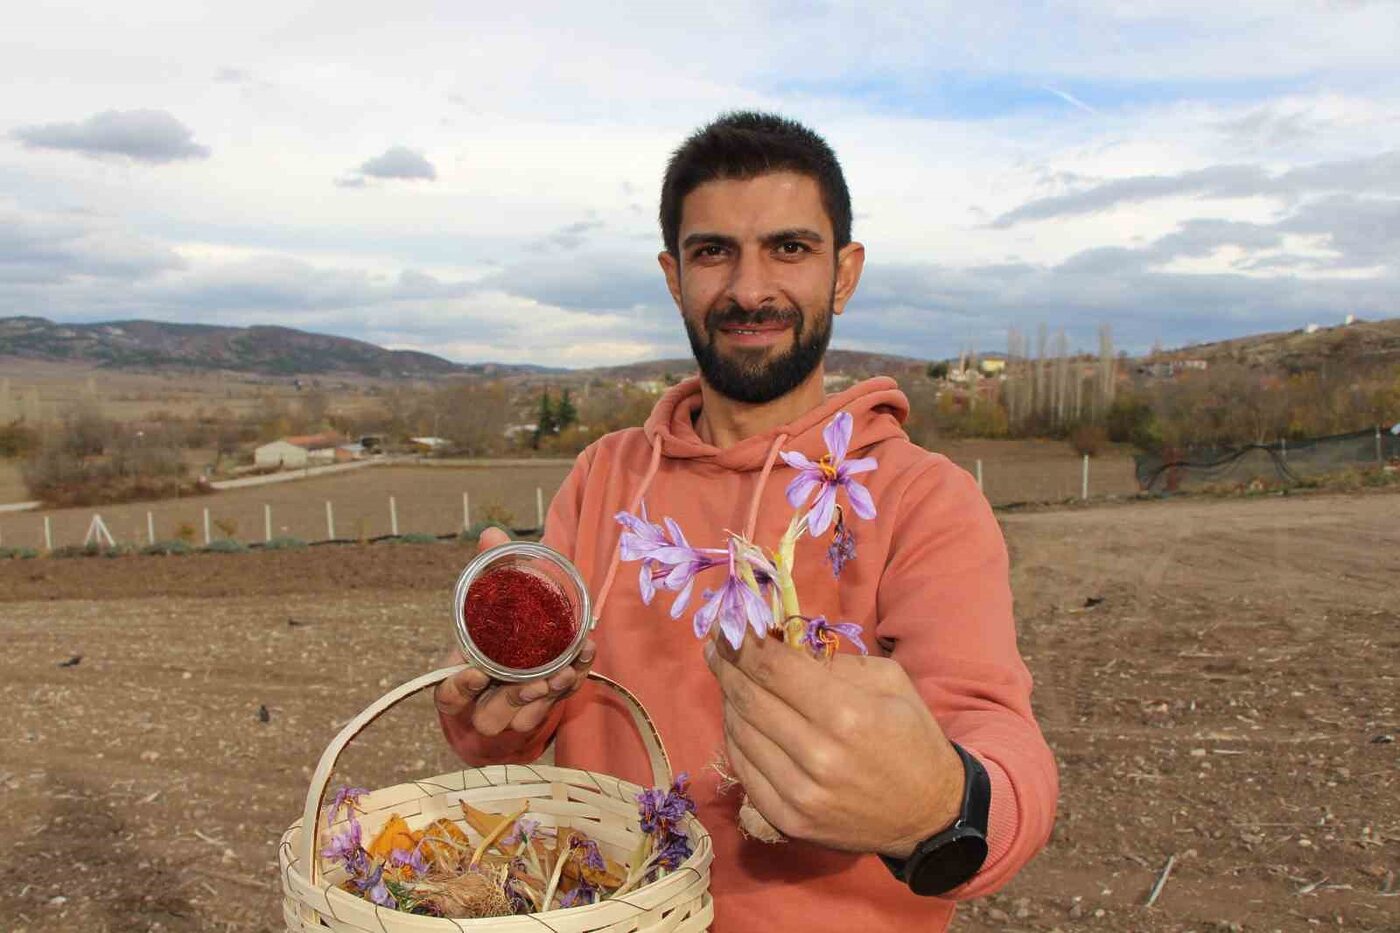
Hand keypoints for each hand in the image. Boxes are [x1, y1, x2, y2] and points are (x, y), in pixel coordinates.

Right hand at [433, 526, 594, 736]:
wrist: (505, 682)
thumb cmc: (488, 641)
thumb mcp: (482, 610)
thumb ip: (490, 572)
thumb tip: (493, 534)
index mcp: (457, 684)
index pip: (449, 695)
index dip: (458, 688)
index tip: (474, 674)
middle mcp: (481, 706)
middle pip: (492, 715)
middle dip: (515, 699)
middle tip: (537, 682)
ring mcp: (512, 716)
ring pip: (526, 718)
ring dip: (547, 697)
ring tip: (564, 673)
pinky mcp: (542, 712)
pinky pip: (557, 704)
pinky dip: (572, 682)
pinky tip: (584, 657)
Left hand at [705, 634, 964, 857]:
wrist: (930, 815)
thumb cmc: (912, 738)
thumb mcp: (889, 681)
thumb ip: (835, 662)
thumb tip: (781, 645)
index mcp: (847, 714)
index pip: (773, 668)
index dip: (743, 643)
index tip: (725, 626)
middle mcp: (817, 755)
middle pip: (749, 698)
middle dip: (726, 665)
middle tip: (714, 645)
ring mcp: (798, 793)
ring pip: (740, 733)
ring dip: (728, 700)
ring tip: (728, 679)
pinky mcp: (787, 820)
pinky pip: (743, 770)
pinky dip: (735, 739)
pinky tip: (738, 719)